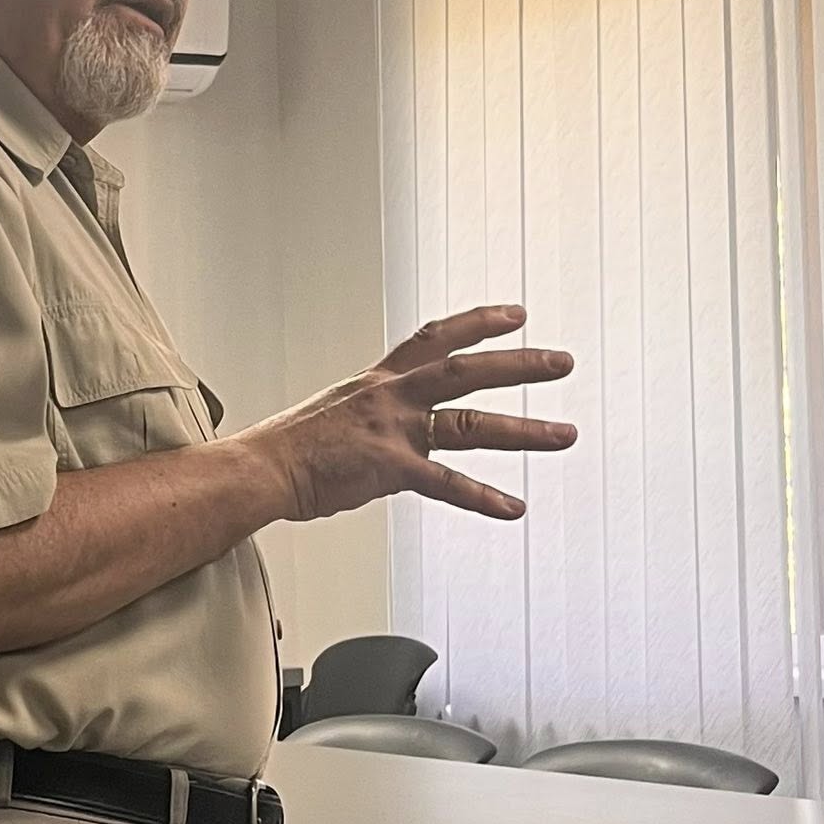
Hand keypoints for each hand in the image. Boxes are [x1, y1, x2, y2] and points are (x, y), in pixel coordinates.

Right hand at [239, 304, 576, 522]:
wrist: (260, 468)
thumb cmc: (287, 448)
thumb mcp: (334, 413)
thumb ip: (370, 416)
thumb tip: (379, 428)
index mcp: (378, 382)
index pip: (434, 338)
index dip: (478, 324)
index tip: (515, 315)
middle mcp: (390, 397)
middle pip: (466, 372)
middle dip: (520, 365)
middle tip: (562, 362)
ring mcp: (392, 431)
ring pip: (470, 425)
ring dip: (524, 430)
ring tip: (563, 434)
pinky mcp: (388, 468)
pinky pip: (446, 485)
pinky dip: (483, 499)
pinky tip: (513, 508)